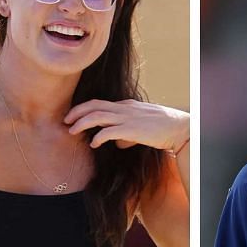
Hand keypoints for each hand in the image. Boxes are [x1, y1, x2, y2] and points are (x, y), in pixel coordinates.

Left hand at [64, 99, 188, 151]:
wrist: (180, 128)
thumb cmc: (164, 129)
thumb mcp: (144, 127)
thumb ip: (128, 132)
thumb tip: (117, 143)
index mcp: (127, 105)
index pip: (100, 103)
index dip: (84, 109)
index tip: (74, 117)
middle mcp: (125, 108)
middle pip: (94, 105)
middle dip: (76, 112)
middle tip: (65, 120)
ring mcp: (128, 118)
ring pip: (96, 116)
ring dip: (81, 123)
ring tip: (72, 131)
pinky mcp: (132, 129)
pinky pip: (108, 131)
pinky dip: (97, 137)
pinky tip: (94, 144)